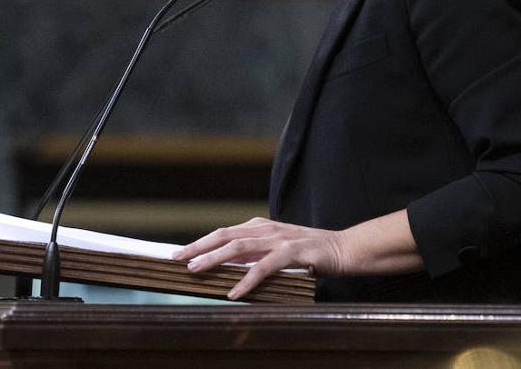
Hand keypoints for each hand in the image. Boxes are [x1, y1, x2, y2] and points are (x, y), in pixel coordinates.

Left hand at [170, 217, 344, 299]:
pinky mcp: (292, 253)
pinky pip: (263, 267)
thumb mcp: (276, 251)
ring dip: (214, 260)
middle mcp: (265, 229)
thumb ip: (254, 255)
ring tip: (196, 271)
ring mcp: (278, 239)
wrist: (344, 249)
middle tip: (176, 258)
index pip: (222, 233)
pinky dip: (246, 280)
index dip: (199, 242)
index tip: (179, 252)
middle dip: (197, 247)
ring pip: (238, 248)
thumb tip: (227, 267)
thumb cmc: (310, 253)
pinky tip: (234, 293)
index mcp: (259, 227)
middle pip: (223, 236)